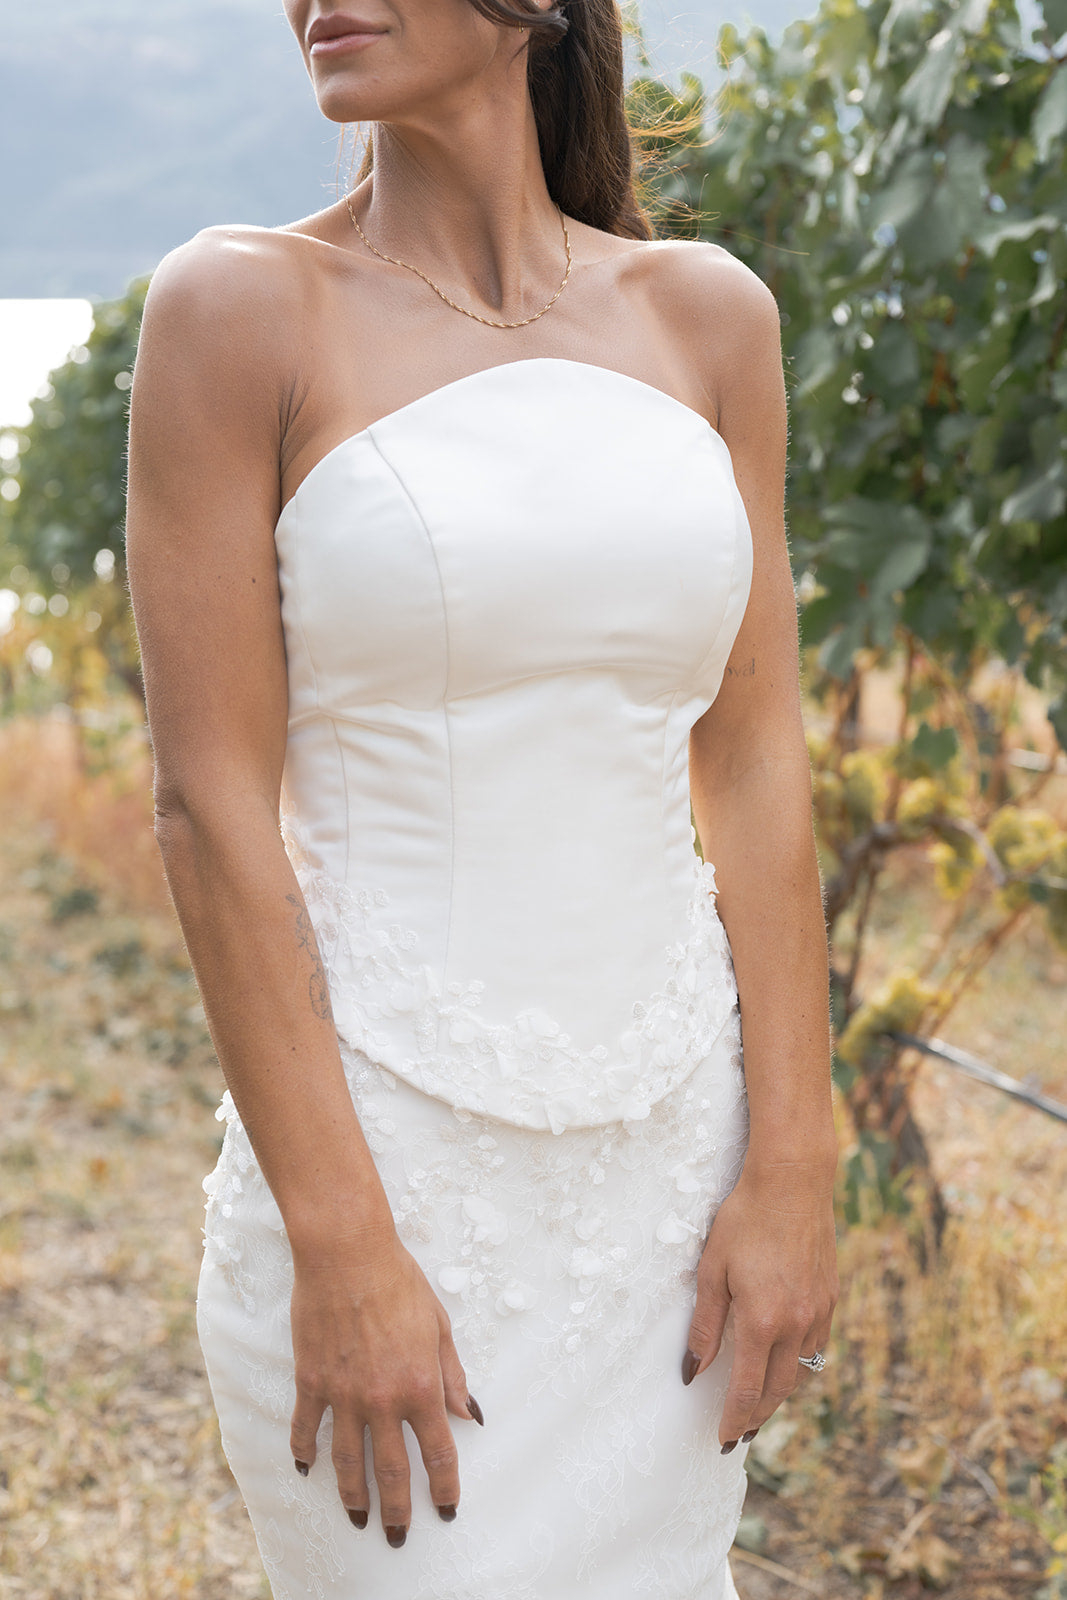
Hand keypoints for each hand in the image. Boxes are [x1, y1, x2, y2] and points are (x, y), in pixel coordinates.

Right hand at [288, 1229, 483, 1543]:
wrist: (347, 1254)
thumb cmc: (399, 1281)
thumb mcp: (439, 1324)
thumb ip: (452, 1374)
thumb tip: (468, 1413)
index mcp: (421, 1385)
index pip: (439, 1452)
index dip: (445, 1487)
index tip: (446, 1509)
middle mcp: (383, 1399)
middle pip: (393, 1471)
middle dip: (398, 1510)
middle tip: (396, 1537)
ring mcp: (344, 1394)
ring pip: (348, 1462)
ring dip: (353, 1495)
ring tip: (358, 1517)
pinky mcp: (311, 1382)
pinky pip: (307, 1428)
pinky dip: (305, 1452)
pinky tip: (307, 1470)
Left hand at [681, 1160, 837, 1447]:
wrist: (793, 1183)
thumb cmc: (744, 1219)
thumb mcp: (712, 1269)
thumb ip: (705, 1325)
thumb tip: (693, 1371)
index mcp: (762, 1320)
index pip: (747, 1389)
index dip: (734, 1418)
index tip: (723, 1438)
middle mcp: (796, 1324)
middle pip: (777, 1390)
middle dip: (757, 1415)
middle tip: (739, 1432)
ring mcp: (818, 1312)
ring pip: (801, 1372)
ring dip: (780, 1393)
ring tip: (759, 1405)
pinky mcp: (830, 1298)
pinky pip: (816, 1347)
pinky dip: (799, 1365)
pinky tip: (785, 1364)